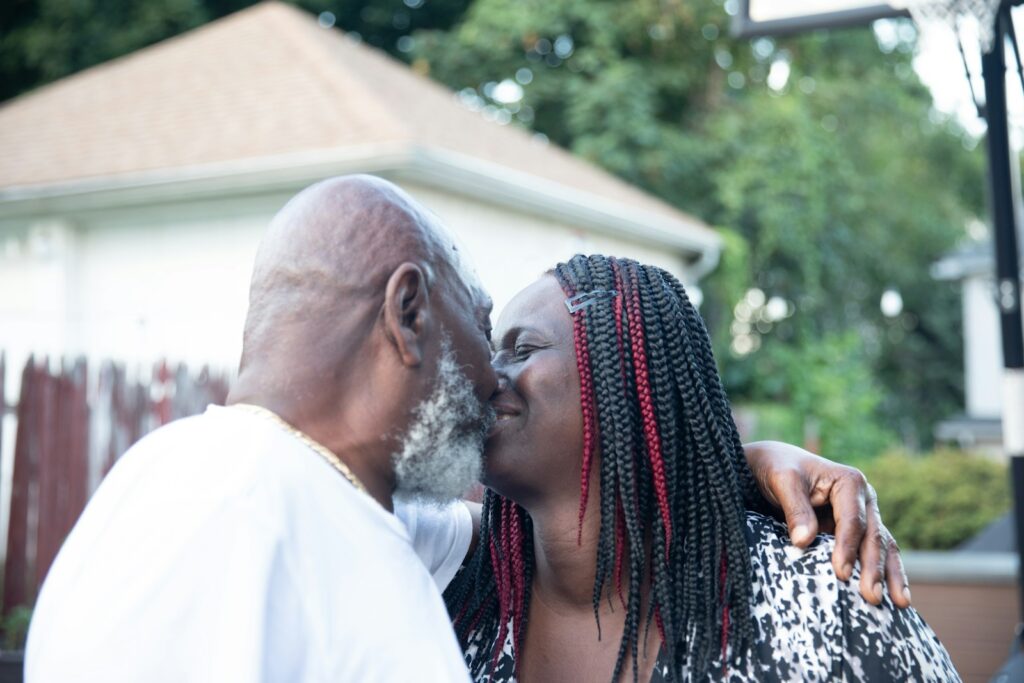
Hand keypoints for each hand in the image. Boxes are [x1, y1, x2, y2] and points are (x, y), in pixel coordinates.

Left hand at [743, 441, 910, 607]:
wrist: (776, 465)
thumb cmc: (780, 469)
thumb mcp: (783, 482)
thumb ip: (795, 510)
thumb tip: (803, 541)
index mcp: (850, 482)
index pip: (852, 520)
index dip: (847, 548)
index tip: (840, 574)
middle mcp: (864, 499)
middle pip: (873, 536)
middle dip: (874, 568)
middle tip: (871, 596)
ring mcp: (864, 515)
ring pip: (883, 546)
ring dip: (890, 575)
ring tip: (899, 603)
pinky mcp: (858, 532)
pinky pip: (876, 552)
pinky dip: (886, 573)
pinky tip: (896, 597)